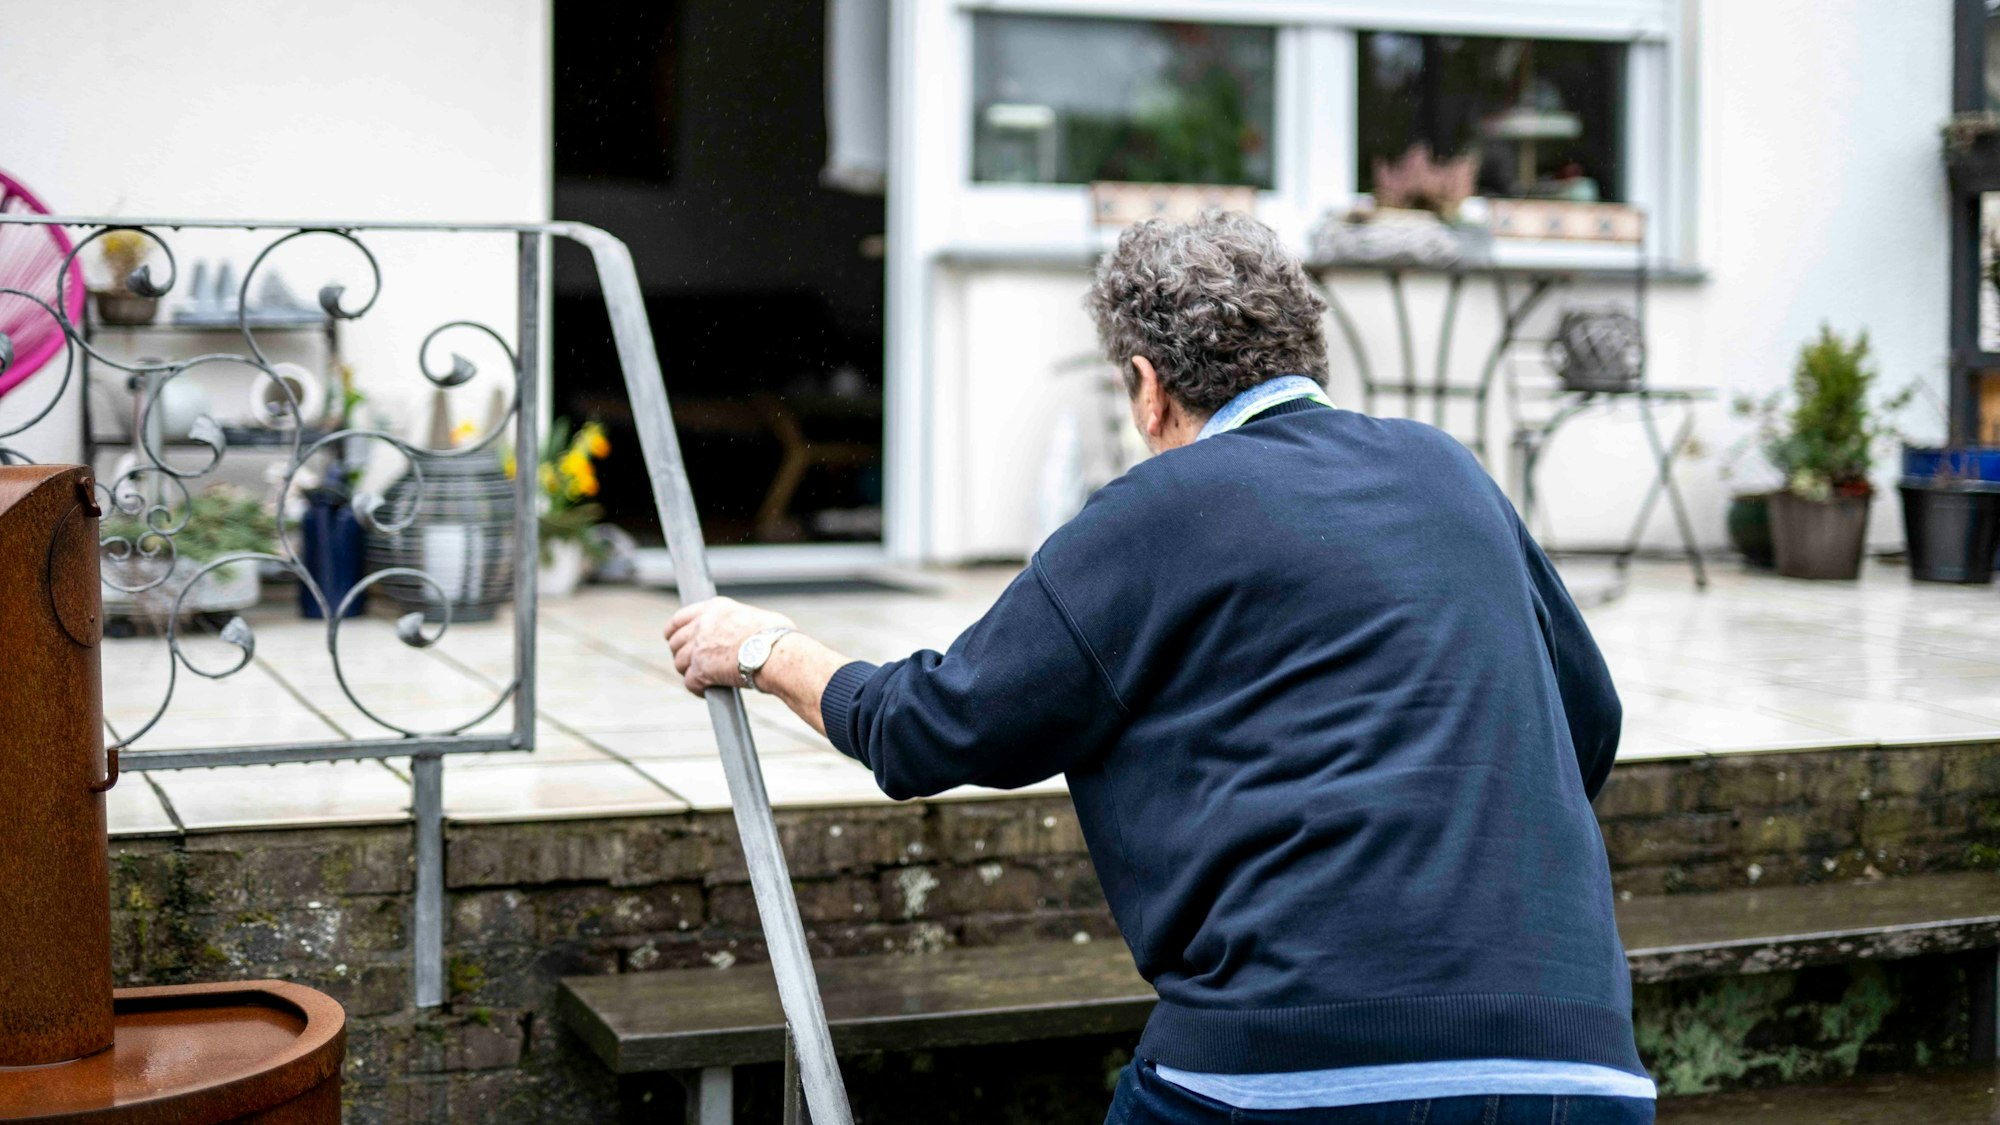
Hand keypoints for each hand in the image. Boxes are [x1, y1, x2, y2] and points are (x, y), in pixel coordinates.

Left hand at [665, 597, 794, 695]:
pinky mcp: (701, 669)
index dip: (673, 631)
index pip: (680, 618)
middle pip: (676, 642)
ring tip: (702, 678)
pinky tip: (706, 690)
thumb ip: (740, 621)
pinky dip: (697, 688)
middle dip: (681, 654)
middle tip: (692, 664)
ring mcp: (699, 647)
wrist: (778, 655)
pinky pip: (690, 682)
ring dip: (689, 672)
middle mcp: (702, 625)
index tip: (673, 639)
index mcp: (715, 608)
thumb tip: (748, 630)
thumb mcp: (756, 616)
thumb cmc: (778, 638)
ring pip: (679, 663)